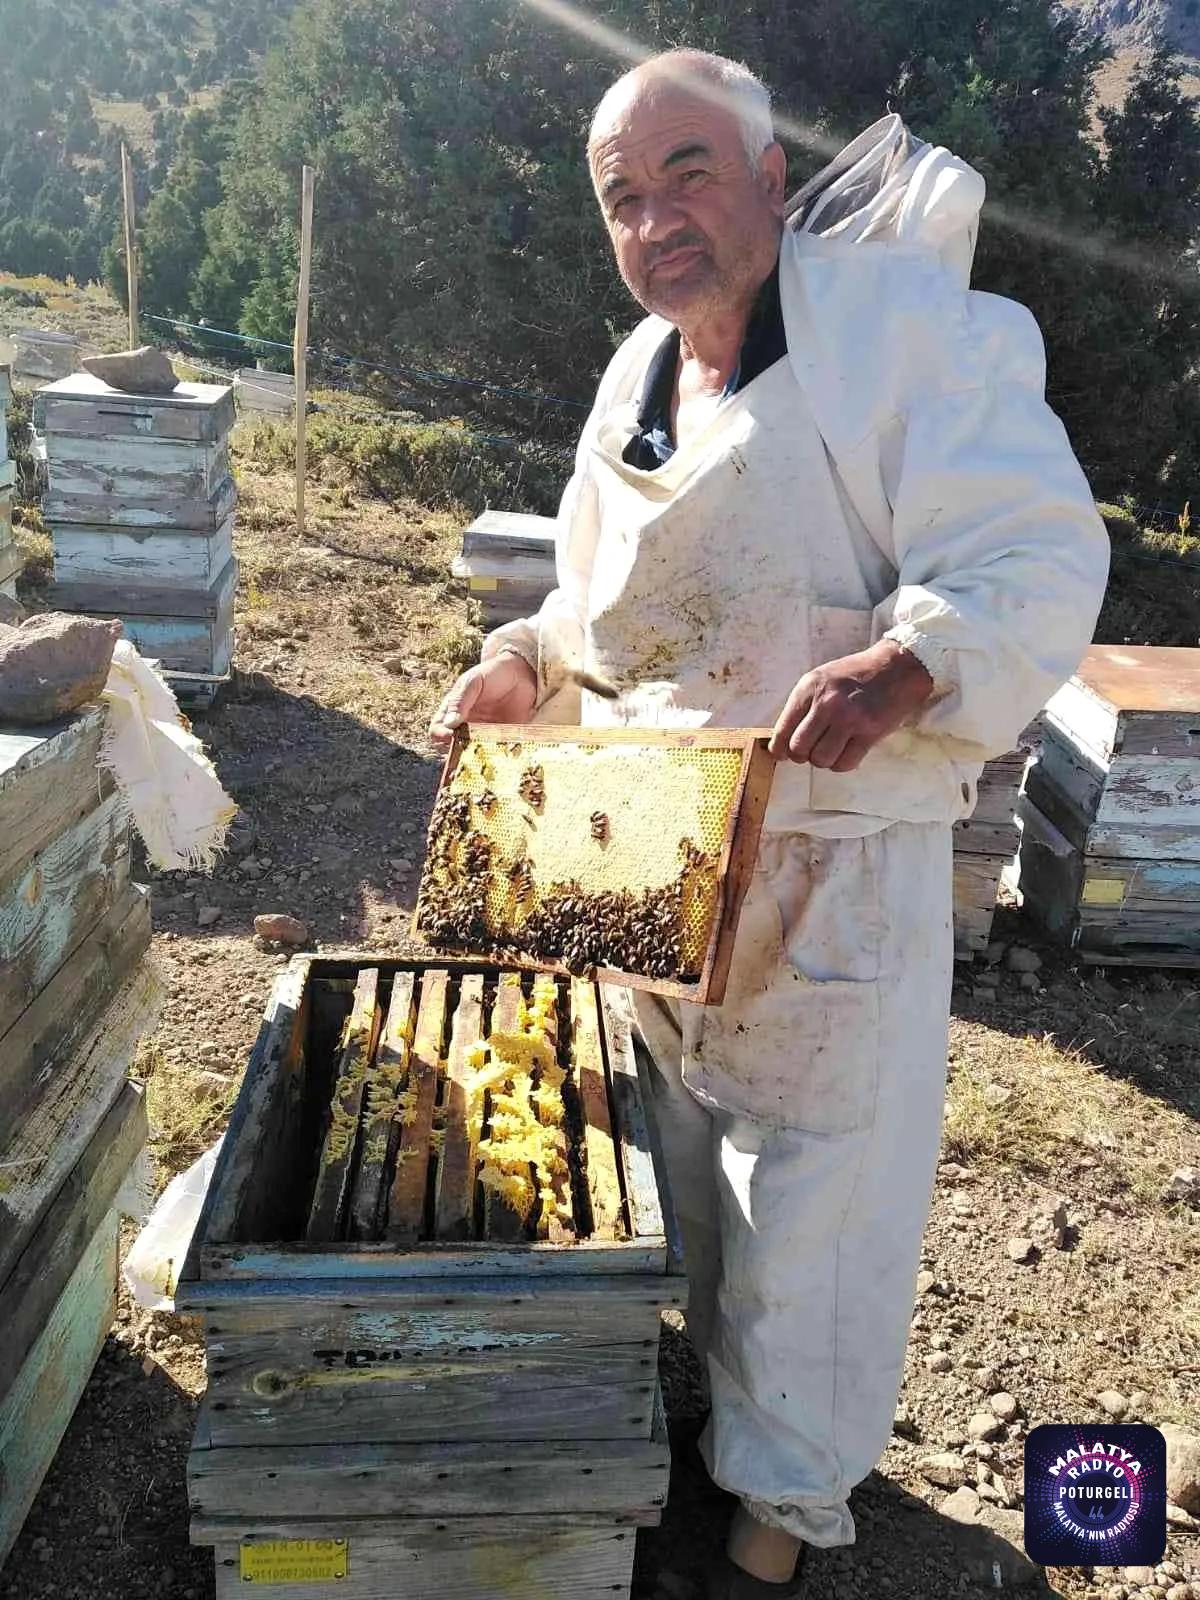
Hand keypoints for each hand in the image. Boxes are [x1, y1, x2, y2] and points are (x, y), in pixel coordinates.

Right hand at [429, 652, 537, 750]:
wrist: (522, 673)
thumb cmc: (492, 674)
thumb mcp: (473, 682)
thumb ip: (460, 701)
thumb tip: (449, 724)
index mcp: (452, 712)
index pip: (437, 730)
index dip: (440, 736)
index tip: (451, 736)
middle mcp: (465, 727)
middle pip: (452, 748)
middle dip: (457, 751)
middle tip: (468, 747)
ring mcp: (483, 735)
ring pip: (473, 754)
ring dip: (477, 756)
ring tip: (486, 748)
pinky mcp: (501, 740)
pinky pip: (495, 753)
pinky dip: (496, 755)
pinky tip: (501, 750)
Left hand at [768, 640, 933, 771]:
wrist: (897, 667)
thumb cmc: (855, 675)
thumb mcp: (821, 679)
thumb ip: (802, 706)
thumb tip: (781, 742)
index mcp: (810, 688)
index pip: (783, 729)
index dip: (778, 749)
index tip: (780, 755)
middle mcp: (827, 703)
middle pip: (798, 749)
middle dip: (802, 755)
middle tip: (811, 749)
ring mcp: (849, 718)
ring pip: (821, 759)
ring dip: (824, 760)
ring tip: (832, 747)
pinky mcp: (870, 732)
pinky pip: (845, 764)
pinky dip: (842, 763)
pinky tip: (847, 750)